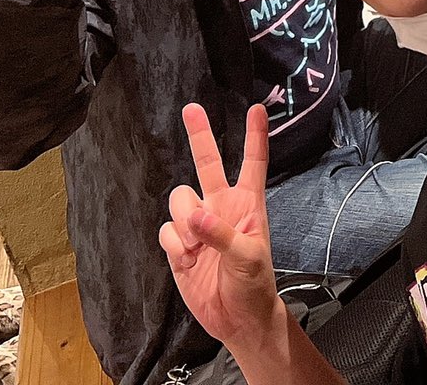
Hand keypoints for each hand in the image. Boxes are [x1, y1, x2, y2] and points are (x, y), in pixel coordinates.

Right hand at [159, 104, 285, 353]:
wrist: (236, 318)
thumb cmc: (254, 284)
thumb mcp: (247, 258)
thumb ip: (222, 235)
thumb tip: (196, 216)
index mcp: (248, 204)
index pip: (253, 163)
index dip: (255, 136)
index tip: (259, 108)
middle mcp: (222, 207)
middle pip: (207, 164)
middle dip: (200, 136)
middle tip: (191, 108)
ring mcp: (198, 225)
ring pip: (179, 198)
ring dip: (183, 219)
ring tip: (195, 247)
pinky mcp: (179, 245)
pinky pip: (166, 230)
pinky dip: (173, 244)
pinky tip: (186, 260)